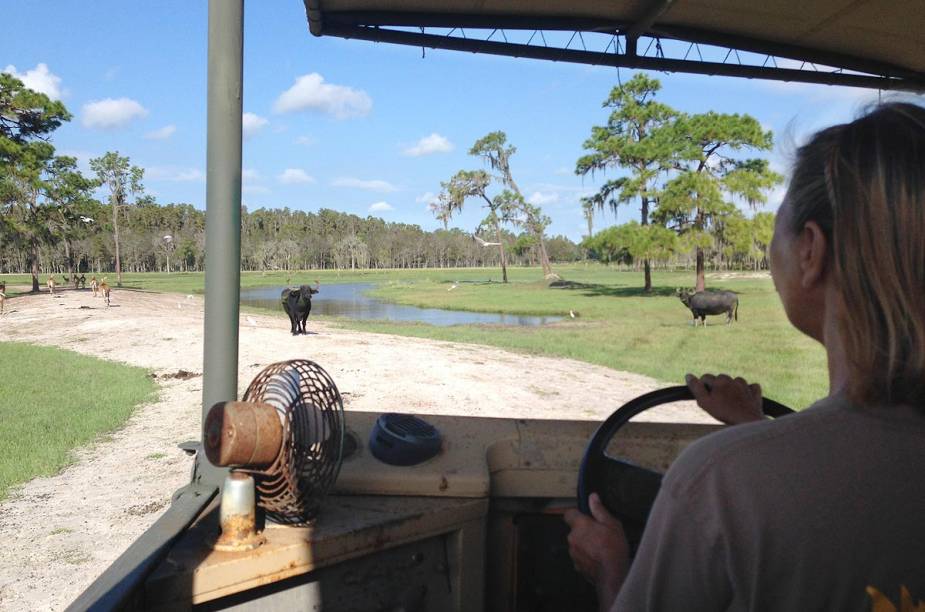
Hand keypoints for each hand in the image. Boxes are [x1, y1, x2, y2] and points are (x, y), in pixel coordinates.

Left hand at [564, 493, 629, 610]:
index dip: (576, 514)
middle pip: (574, 531)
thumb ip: (599, 510)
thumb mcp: (611, 524)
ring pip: (577, 545)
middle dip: (583, 532)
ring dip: (585, 545)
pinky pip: (580, 557)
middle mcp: (572, 538)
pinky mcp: (577, 566)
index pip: (568, 514)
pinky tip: (598, 559)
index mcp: (579, 525)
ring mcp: (573, 553)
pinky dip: (586, 557)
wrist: (612, 573)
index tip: (585, 517)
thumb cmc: (613, 547)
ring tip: (600, 548)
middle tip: (599, 534)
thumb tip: (592, 497)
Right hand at [686, 373, 763, 424]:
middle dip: (718, 387)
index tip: (705, 398)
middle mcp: (733, 379)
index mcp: (720, 380)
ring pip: (736, 382)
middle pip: (721, 379)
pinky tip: (745, 398)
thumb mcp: (704, 402)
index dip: (703, 387)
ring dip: (732, 388)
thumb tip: (688, 375)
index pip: (706, 377)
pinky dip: (748, 390)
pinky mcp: (755, 393)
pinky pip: (751, 387)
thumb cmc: (724, 412)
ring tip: (731, 402)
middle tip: (717, 403)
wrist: (747, 421)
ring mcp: (745, 386)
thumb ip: (696, 388)